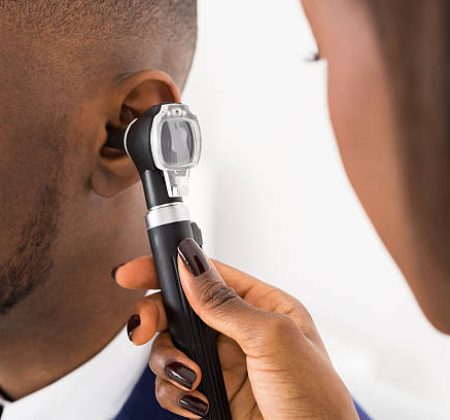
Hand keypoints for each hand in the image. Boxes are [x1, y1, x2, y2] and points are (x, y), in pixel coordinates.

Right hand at [114, 239, 357, 419]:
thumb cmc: (315, 404)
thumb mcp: (273, 340)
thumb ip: (226, 303)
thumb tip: (190, 265)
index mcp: (262, 306)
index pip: (208, 274)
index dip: (168, 269)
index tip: (131, 273)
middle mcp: (240, 331)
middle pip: (181, 309)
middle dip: (157, 318)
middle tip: (142, 330)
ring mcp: (223, 363)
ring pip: (171, 346)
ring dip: (170, 362)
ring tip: (192, 379)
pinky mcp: (211, 393)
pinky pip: (173, 383)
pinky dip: (176, 393)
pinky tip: (199, 403)